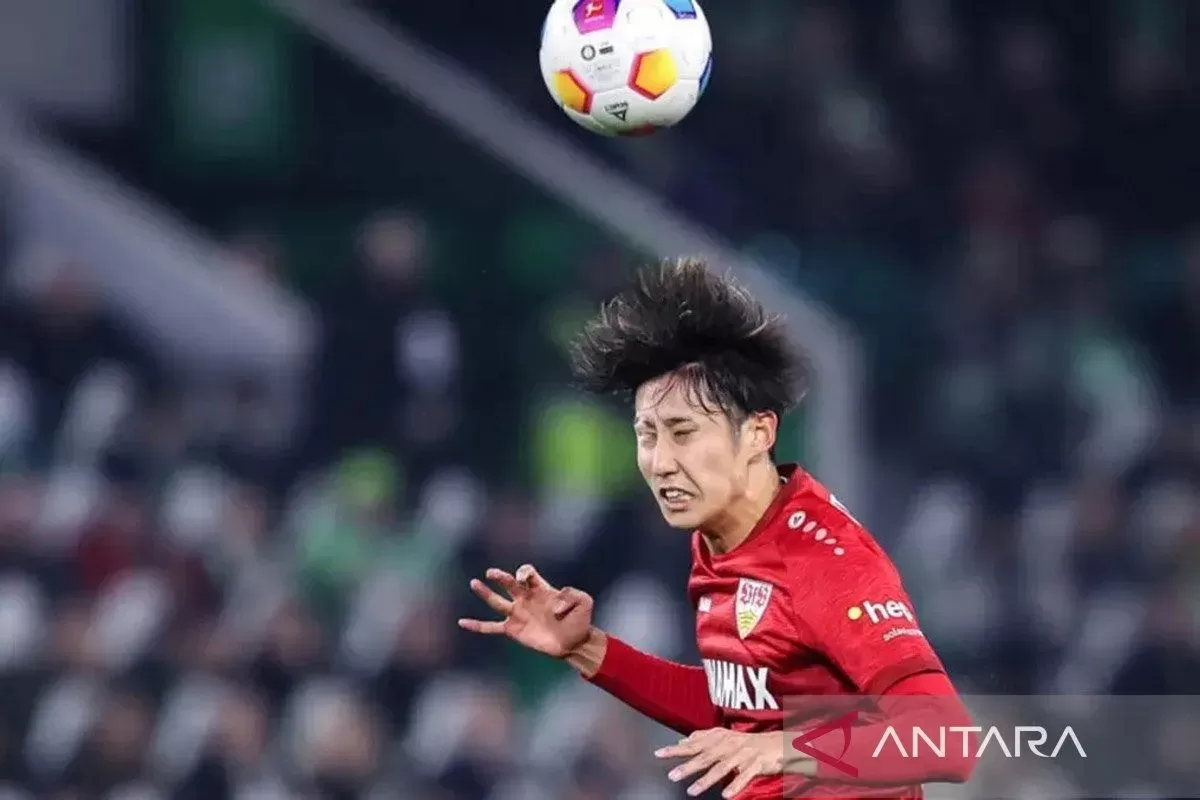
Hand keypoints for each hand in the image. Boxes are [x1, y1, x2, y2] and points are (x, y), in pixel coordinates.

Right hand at [458, 564, 593, 658]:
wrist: (574, 643)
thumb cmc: (580, 620)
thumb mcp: (584, 602)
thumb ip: (574, 595)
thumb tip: (555, 602)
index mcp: (540, 588)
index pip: (526, 573)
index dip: (523, 573)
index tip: (523, 579)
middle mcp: (525, 598)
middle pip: (508, 584)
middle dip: (500, 577)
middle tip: (490, 573)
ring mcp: (517, 614)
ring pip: (497, 602)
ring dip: (485, 593)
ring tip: (474, 583)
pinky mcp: (512, 630)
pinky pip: (490, 627)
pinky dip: (476, 626)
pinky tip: (462, 622)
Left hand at [656, 728, 811, 797]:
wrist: (778, 744)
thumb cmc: (748, 742)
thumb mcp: (725, 736)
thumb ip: (704, 738)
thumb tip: (683, 741)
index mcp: (720, 737)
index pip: (694, 744)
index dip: (677, 749)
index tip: (659, 754)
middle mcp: (730, 744)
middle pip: (706, 756)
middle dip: (688, 766)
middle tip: (672, 775)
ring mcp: (743, 754)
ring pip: (722, 768)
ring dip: (706, 780)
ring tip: (692, 790)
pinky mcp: (757, 764)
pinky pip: (745, 777)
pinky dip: (735, 785)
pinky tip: (726, 795)